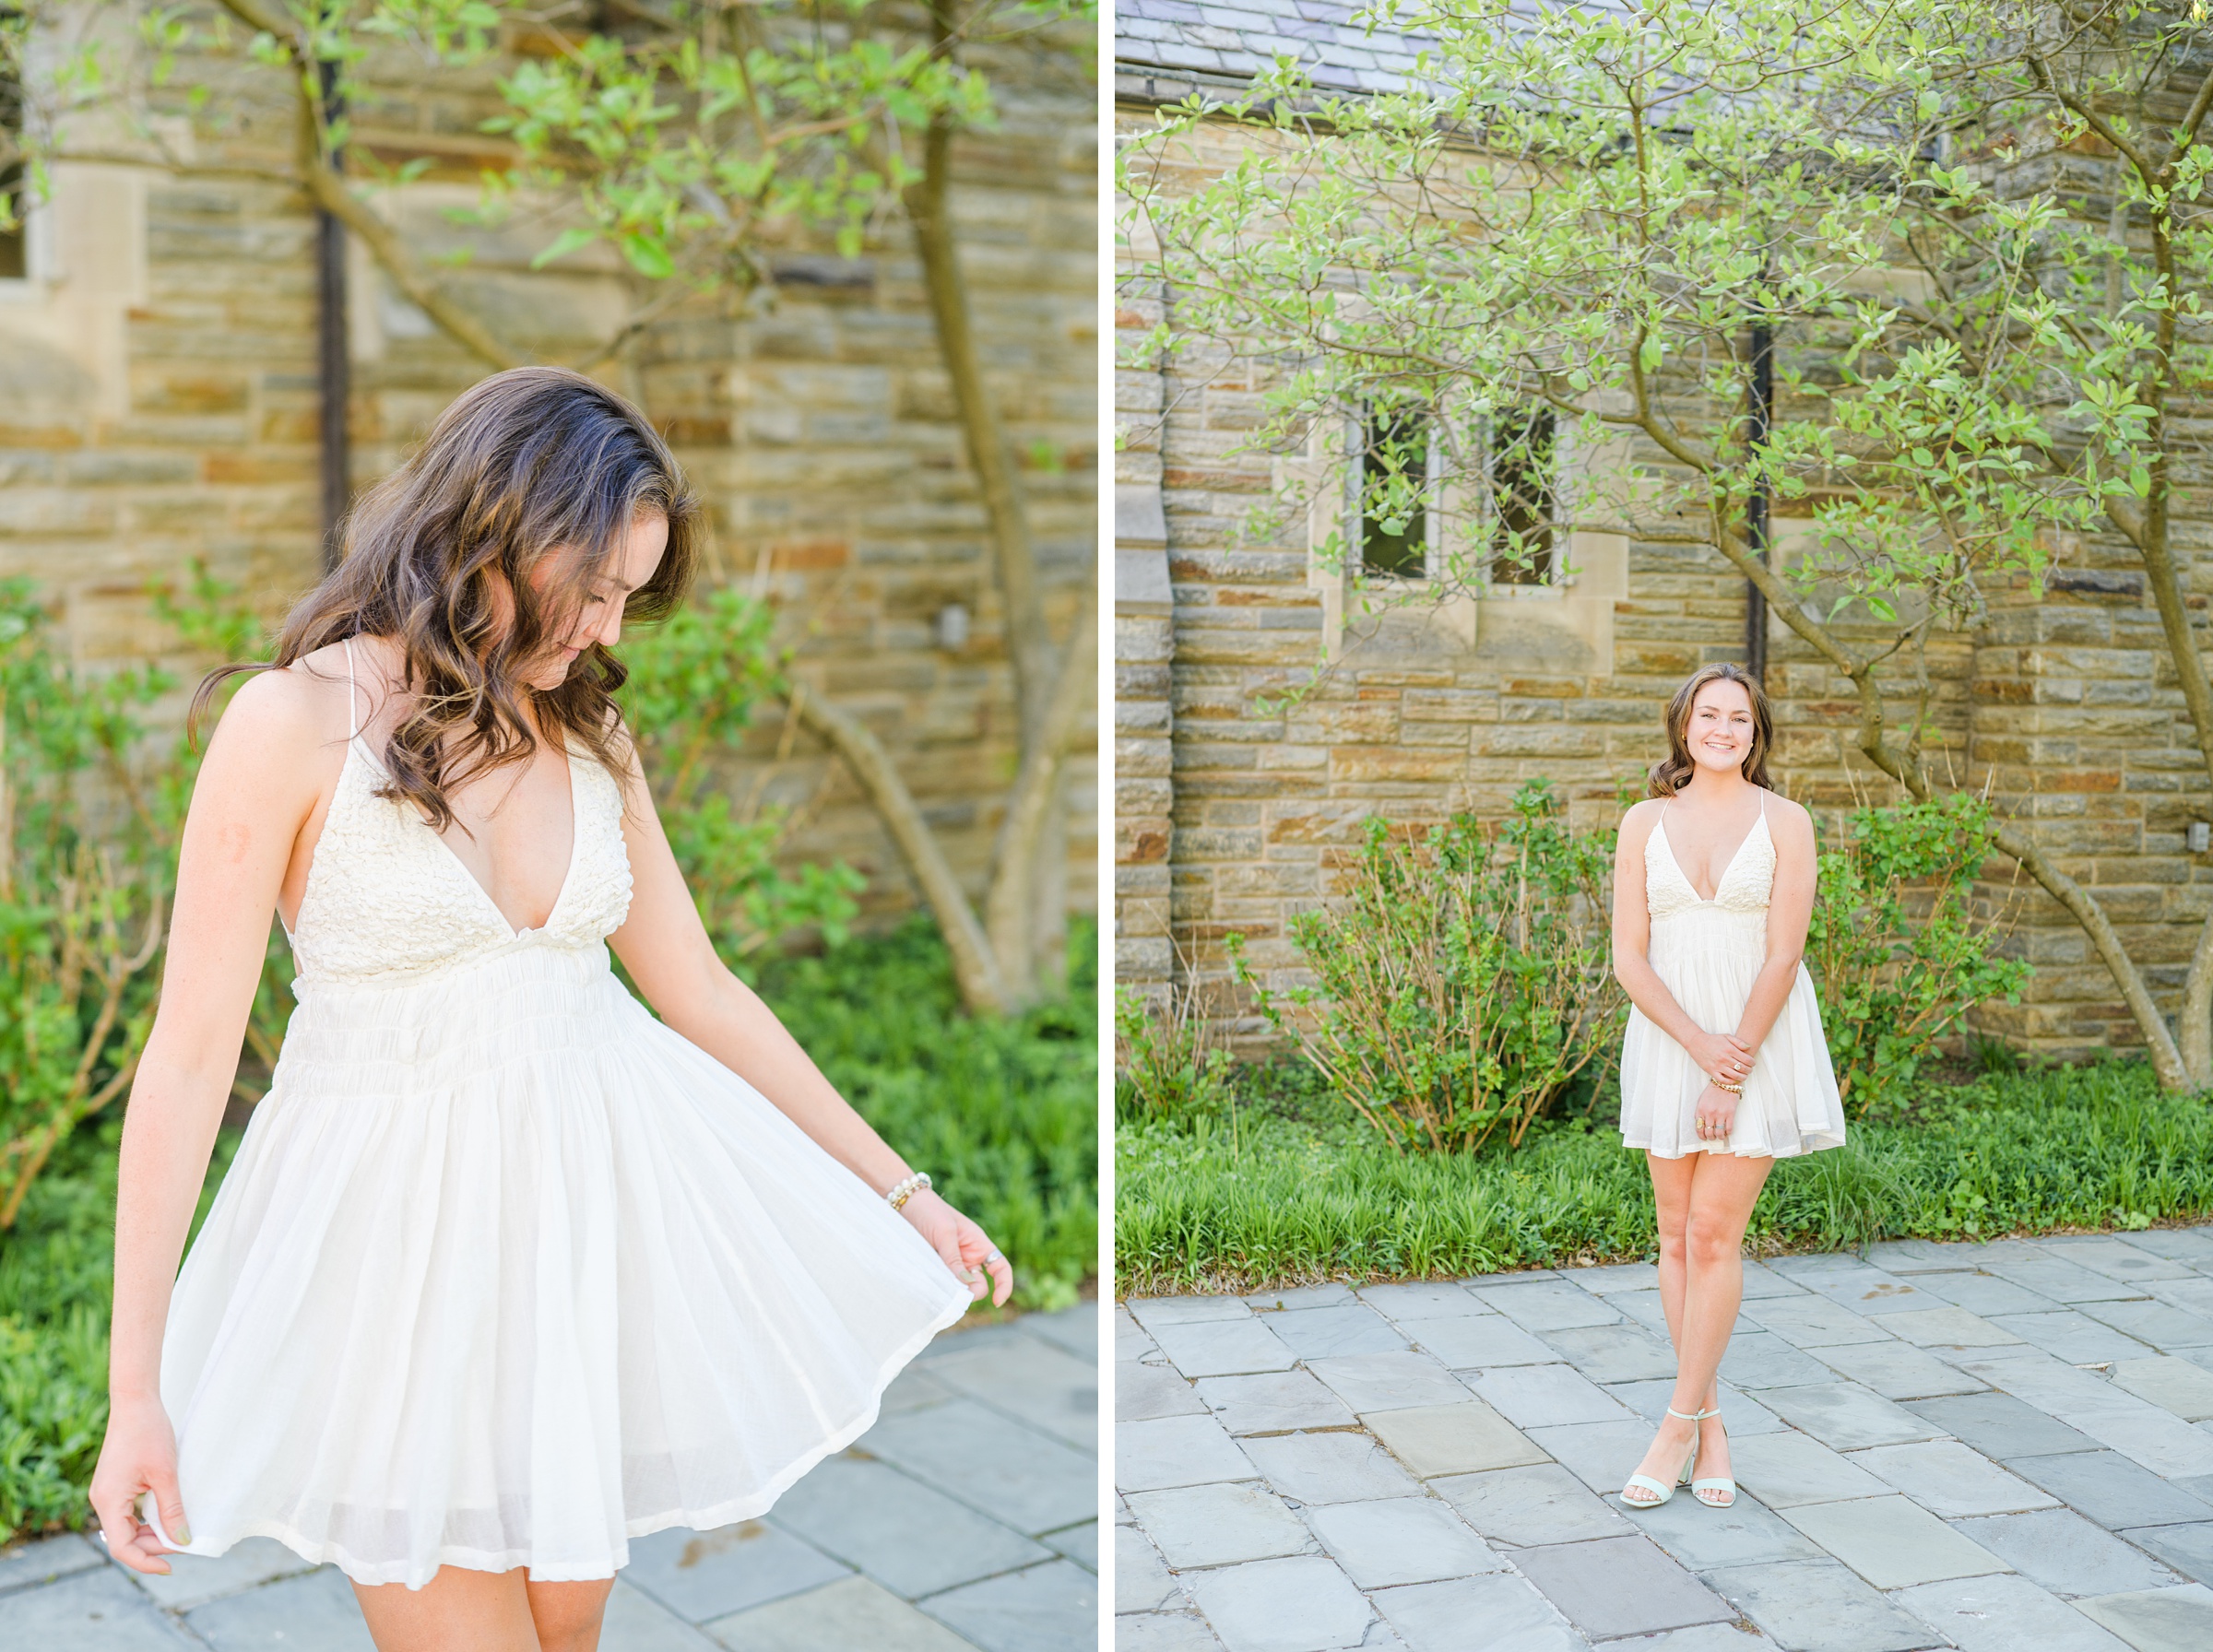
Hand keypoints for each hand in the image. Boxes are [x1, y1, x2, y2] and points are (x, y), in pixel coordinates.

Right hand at [90, 1393, 188, 1575]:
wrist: (136, 1402)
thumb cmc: (149, 1433)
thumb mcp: (165, 1474)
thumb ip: (172, 1509)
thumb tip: (183, 1540)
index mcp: (108, 1501)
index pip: (121, 1546)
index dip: (145, 1560)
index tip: (171, 1566)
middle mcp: (102, 1500)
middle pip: (123, 1539)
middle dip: (153, 1546)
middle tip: (184, 1544)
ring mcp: (107, 1493)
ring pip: (126, 1527)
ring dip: (150, 1534)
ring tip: (179, 1533)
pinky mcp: (114, 1485)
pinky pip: (127, 1513)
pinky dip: (146, 1520)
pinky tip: (167, 1518)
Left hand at [899, 1188, 1012, 1306]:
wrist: (904, 1204)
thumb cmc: (930, 1211)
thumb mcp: (945, 1232)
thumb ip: (954, 1259)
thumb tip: (967, 1285)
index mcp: (978, 1245)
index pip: (1000, 1268)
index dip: (1004, 1286)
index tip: (996, 1302)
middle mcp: (968, 1258)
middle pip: (978, 1285)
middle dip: (970, 1291)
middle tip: (953, 1290)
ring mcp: (951, 1266)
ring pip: (959, 1289)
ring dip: (952, 1291)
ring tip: (936, 1281)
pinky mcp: (935, 1270)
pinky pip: (942, 1286)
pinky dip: (939, 1290)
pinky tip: (929, 1285)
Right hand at [1687, 1030, 1753, 1088]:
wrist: (1696, 1042)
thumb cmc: (1713, 1039)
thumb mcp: (1726, 1036)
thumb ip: (1739, 1042)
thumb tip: (1749, 1047)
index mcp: (1729, 1049)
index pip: (1747, 1059)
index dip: (1752, 1062)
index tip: (1752, 1063)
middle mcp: (1724, 1058)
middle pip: (1742, 1068)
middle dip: (1749, 1070)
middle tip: (1749, 1070)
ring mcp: (1718, 1066)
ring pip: (1735, 1076)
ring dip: (1743, 1077)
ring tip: (1744, 1076)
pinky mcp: (1712, 1071)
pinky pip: (1723, 1080)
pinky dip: (1730, 1082)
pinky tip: (1734, 1079)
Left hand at [1695, 1083, 1737, 1145]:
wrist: (1725, 1084)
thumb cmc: (1712, 1092)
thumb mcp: (1701, 1101)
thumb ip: (1699, 1112)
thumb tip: (1700, 1124)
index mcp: (1701, 1110)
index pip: (1699, 1128)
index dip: (1701, 1135)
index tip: (1704, 1138)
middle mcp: (1710, 1114)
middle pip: (1709, 1132)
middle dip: (1710, 1137)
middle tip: (1712, 1138)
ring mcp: (1720, 1114)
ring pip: (1719, 1132)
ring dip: (1719, 1137)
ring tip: (1720, 1137)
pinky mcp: (1730, 1114)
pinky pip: (1729, 1128)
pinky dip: (1728, 1133)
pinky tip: (1727, 1132)